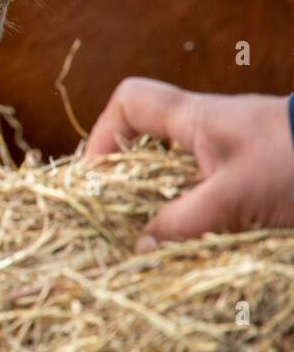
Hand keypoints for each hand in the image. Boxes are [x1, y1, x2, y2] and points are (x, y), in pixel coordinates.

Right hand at [86, 78, 293, 250]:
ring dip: (166, 209)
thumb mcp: (234, 197)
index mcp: (195, 118)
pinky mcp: (254, 177)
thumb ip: (181, 223)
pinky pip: (208, 195)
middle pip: (146, 147)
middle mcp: (209, 131)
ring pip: (176, 177)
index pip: (130, 103)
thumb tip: (140, 248)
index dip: (104, 135)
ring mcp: (232, 154)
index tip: (97, 179)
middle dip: (130, 186)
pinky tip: (202, 245)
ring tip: (162, 244)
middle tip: (124, 223)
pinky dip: (198, 220)